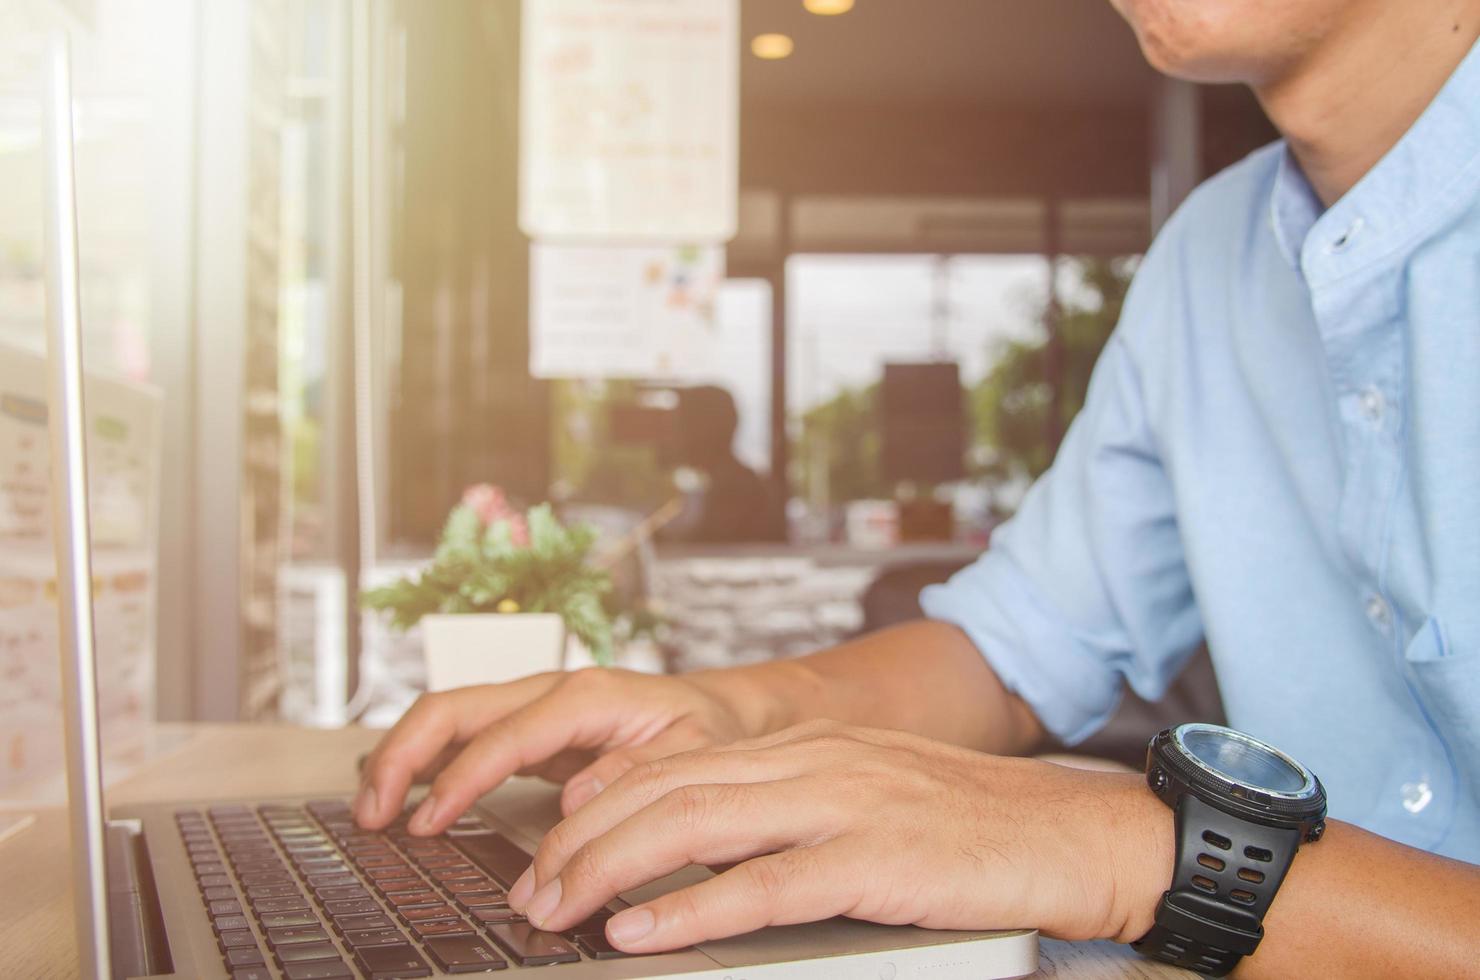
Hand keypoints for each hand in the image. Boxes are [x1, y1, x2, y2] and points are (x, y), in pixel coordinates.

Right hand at [355, 668, 755, 832]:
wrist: (724, 711)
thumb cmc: (710, 730)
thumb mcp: (693, 752)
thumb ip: (635, 774)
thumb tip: (575, 799)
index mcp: (586, 696)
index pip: (504, 734)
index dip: (460, 779)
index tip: (428, 823)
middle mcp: (551, 693)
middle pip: (454, 709)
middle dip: (404, 756)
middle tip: (373, 816)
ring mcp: (536, 710)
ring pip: (448, 719)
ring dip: (403, 759)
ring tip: (373, 813)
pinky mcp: (531, 733)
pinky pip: (465, 741)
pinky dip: (427, 767)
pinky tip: (407, 802)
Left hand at [507, 720, 1172, 951]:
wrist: (1076, 836)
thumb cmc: (973, 829)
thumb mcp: (867, 799)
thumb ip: (790, 812)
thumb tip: (704, 854)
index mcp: (808, 746)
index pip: (675, 764)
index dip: (599, 805)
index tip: (549, 845)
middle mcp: (814, 761)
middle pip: (664, 790)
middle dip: (580, 843)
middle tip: (529, 893)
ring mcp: (844, 804)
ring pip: (693, 824)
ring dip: (608, 870)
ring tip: (555, 911)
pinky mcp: (875, 860)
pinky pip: (762, 884)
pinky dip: (688, 908)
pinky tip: (639, 931)